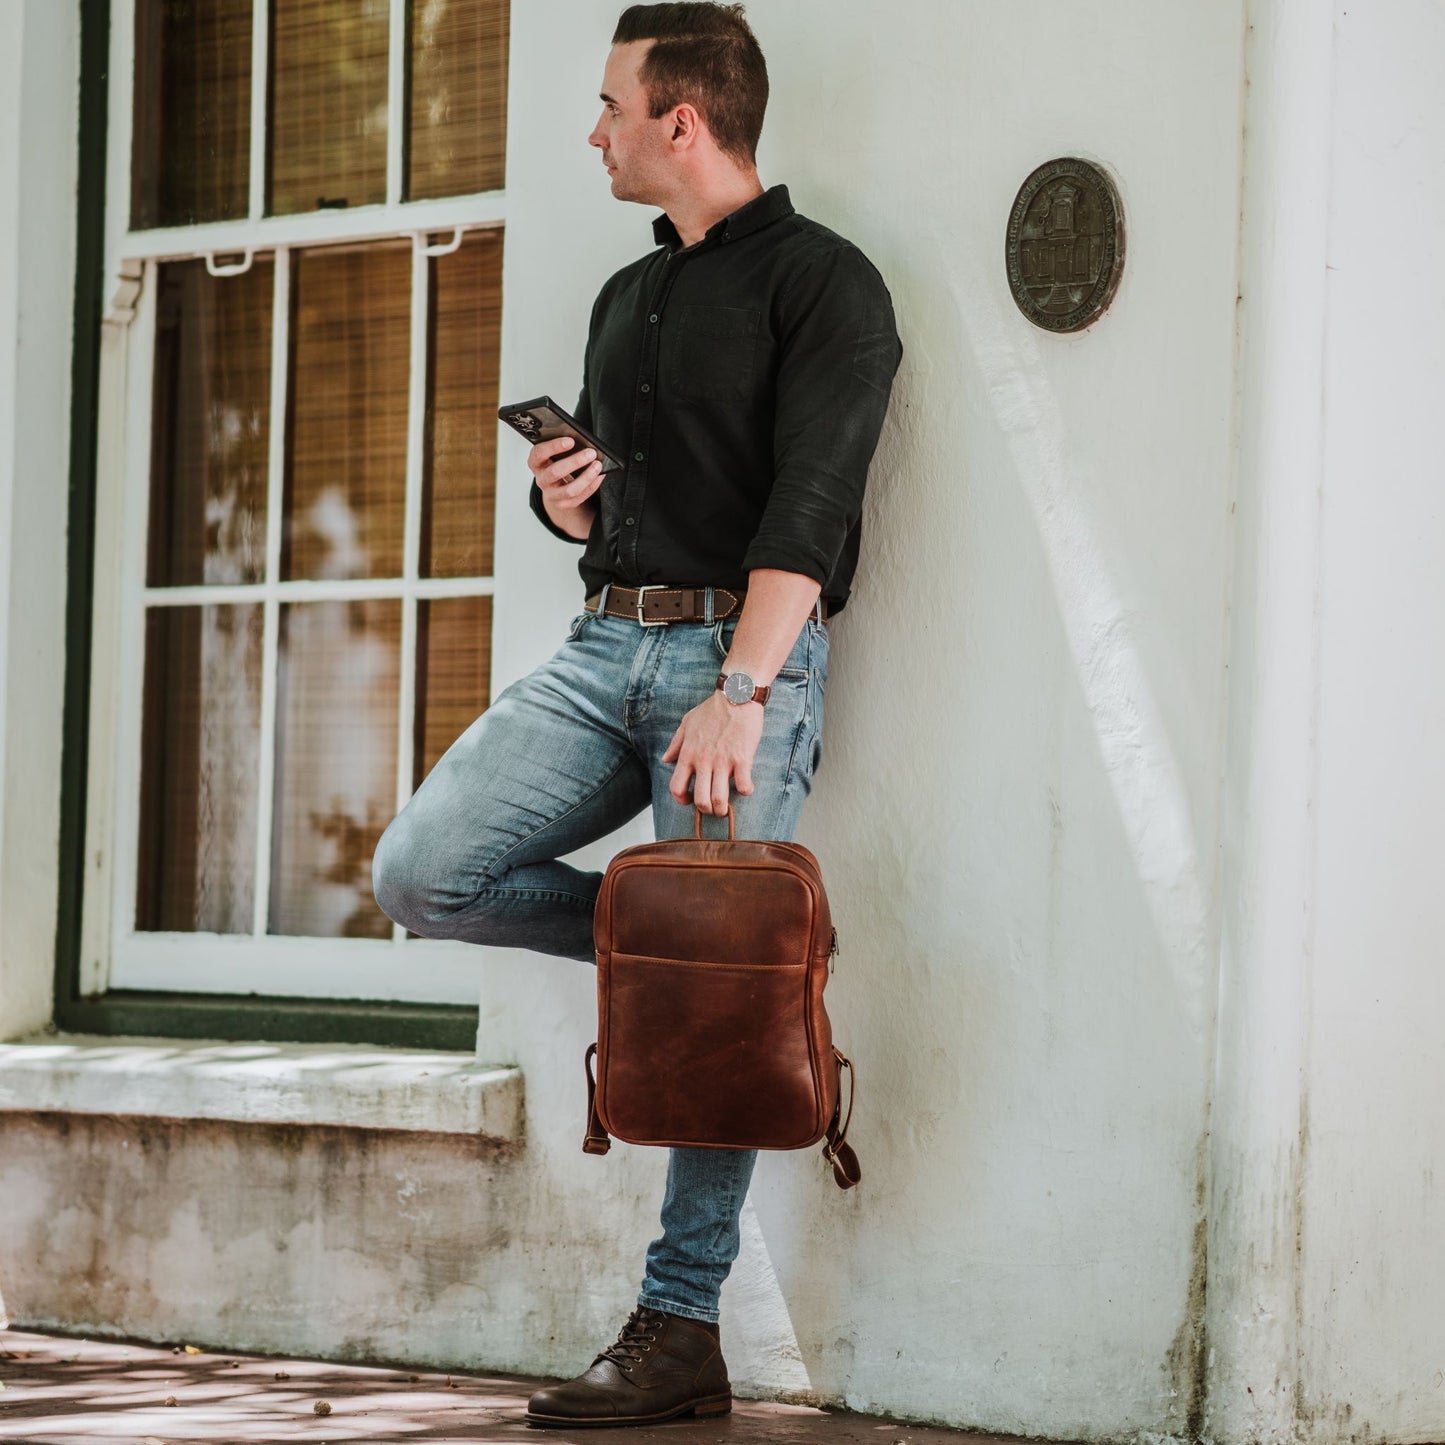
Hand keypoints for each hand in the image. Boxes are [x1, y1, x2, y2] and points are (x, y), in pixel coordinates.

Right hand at [528, 435, 603, 513]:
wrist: (554, 487)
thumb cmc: (555, 463)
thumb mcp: (553, 453)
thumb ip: (562, 446)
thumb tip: (582, 441)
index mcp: (535, 462)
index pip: (540, 453)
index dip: (554, 447)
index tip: (571, 441)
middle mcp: (541, 479)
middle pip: (555, 472)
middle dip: (575, 462)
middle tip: (590, 453)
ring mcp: (551, 494)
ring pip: (569, 490)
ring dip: (586, 477)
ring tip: (597, 465)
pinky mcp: (563, 504)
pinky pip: (580, 497)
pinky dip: (592, 485)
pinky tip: (599, 475)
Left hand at [662, 691, 764, 813]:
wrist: (736, 696)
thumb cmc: (712, 709)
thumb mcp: (687, 723)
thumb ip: (676, 743)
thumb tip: (666, 759)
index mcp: (688, 754)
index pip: (676, 787)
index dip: (681, 800)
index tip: (689, 801)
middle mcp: (704, 761)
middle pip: (700, 800)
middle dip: (706, 810)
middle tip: (712, 808)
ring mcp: (723, 761)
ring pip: (720, 798)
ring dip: (723, 808)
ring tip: (726, 806)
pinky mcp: (743, 759)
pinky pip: (743, 785)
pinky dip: (746, 791)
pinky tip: (746, 787)